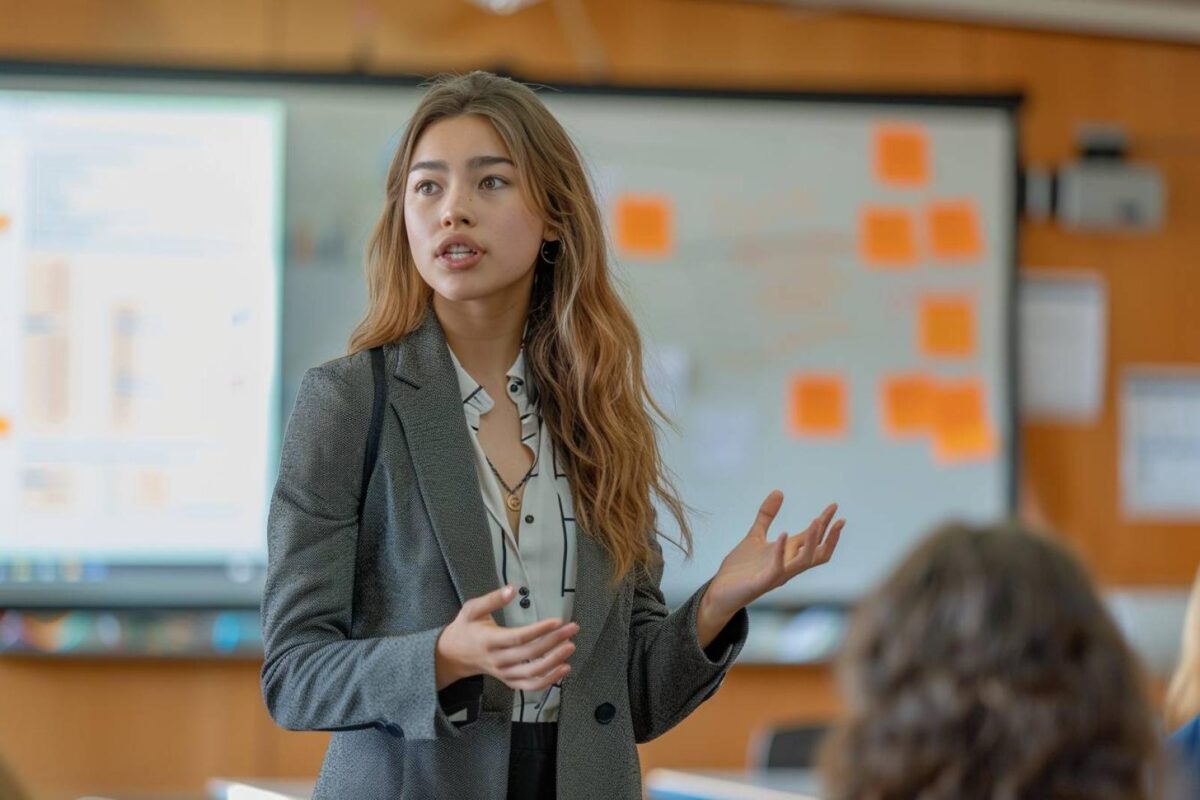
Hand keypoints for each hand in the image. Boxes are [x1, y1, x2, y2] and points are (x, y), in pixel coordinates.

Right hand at [435, 585, 578, 691]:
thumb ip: (492, 599)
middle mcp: (497, 660)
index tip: (557, 621)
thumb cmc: (465, 629)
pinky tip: (563, 669)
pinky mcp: (509, 681)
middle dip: (553, 642)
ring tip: (570, 647)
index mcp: (488, 641)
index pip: (518, 637)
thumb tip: (511, 589)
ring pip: (532, 673)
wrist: (452, 655)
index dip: (539, 630)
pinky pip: (530, 686)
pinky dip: (548, 680)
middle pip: (529, 654)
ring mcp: (503, 673)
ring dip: (554, 661)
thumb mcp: (472, 609)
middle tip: (571, 629)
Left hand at [700, 491, 843, 629]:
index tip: (834, 506)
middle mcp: (788, 565)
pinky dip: (782, 551)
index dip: (824, 523)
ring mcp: (778, 575)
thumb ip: (767, 516)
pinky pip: (778, 568)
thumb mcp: (755, 536)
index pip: (812, 539)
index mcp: (788, 555)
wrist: (720, 591)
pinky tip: (784, 534)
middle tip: (839, 519)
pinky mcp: (763, 582)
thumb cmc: (740, 568)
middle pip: (817, 553)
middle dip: (830, 536)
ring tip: (816, 521)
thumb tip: (779, 491)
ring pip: (805, 561)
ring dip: (812, 542)